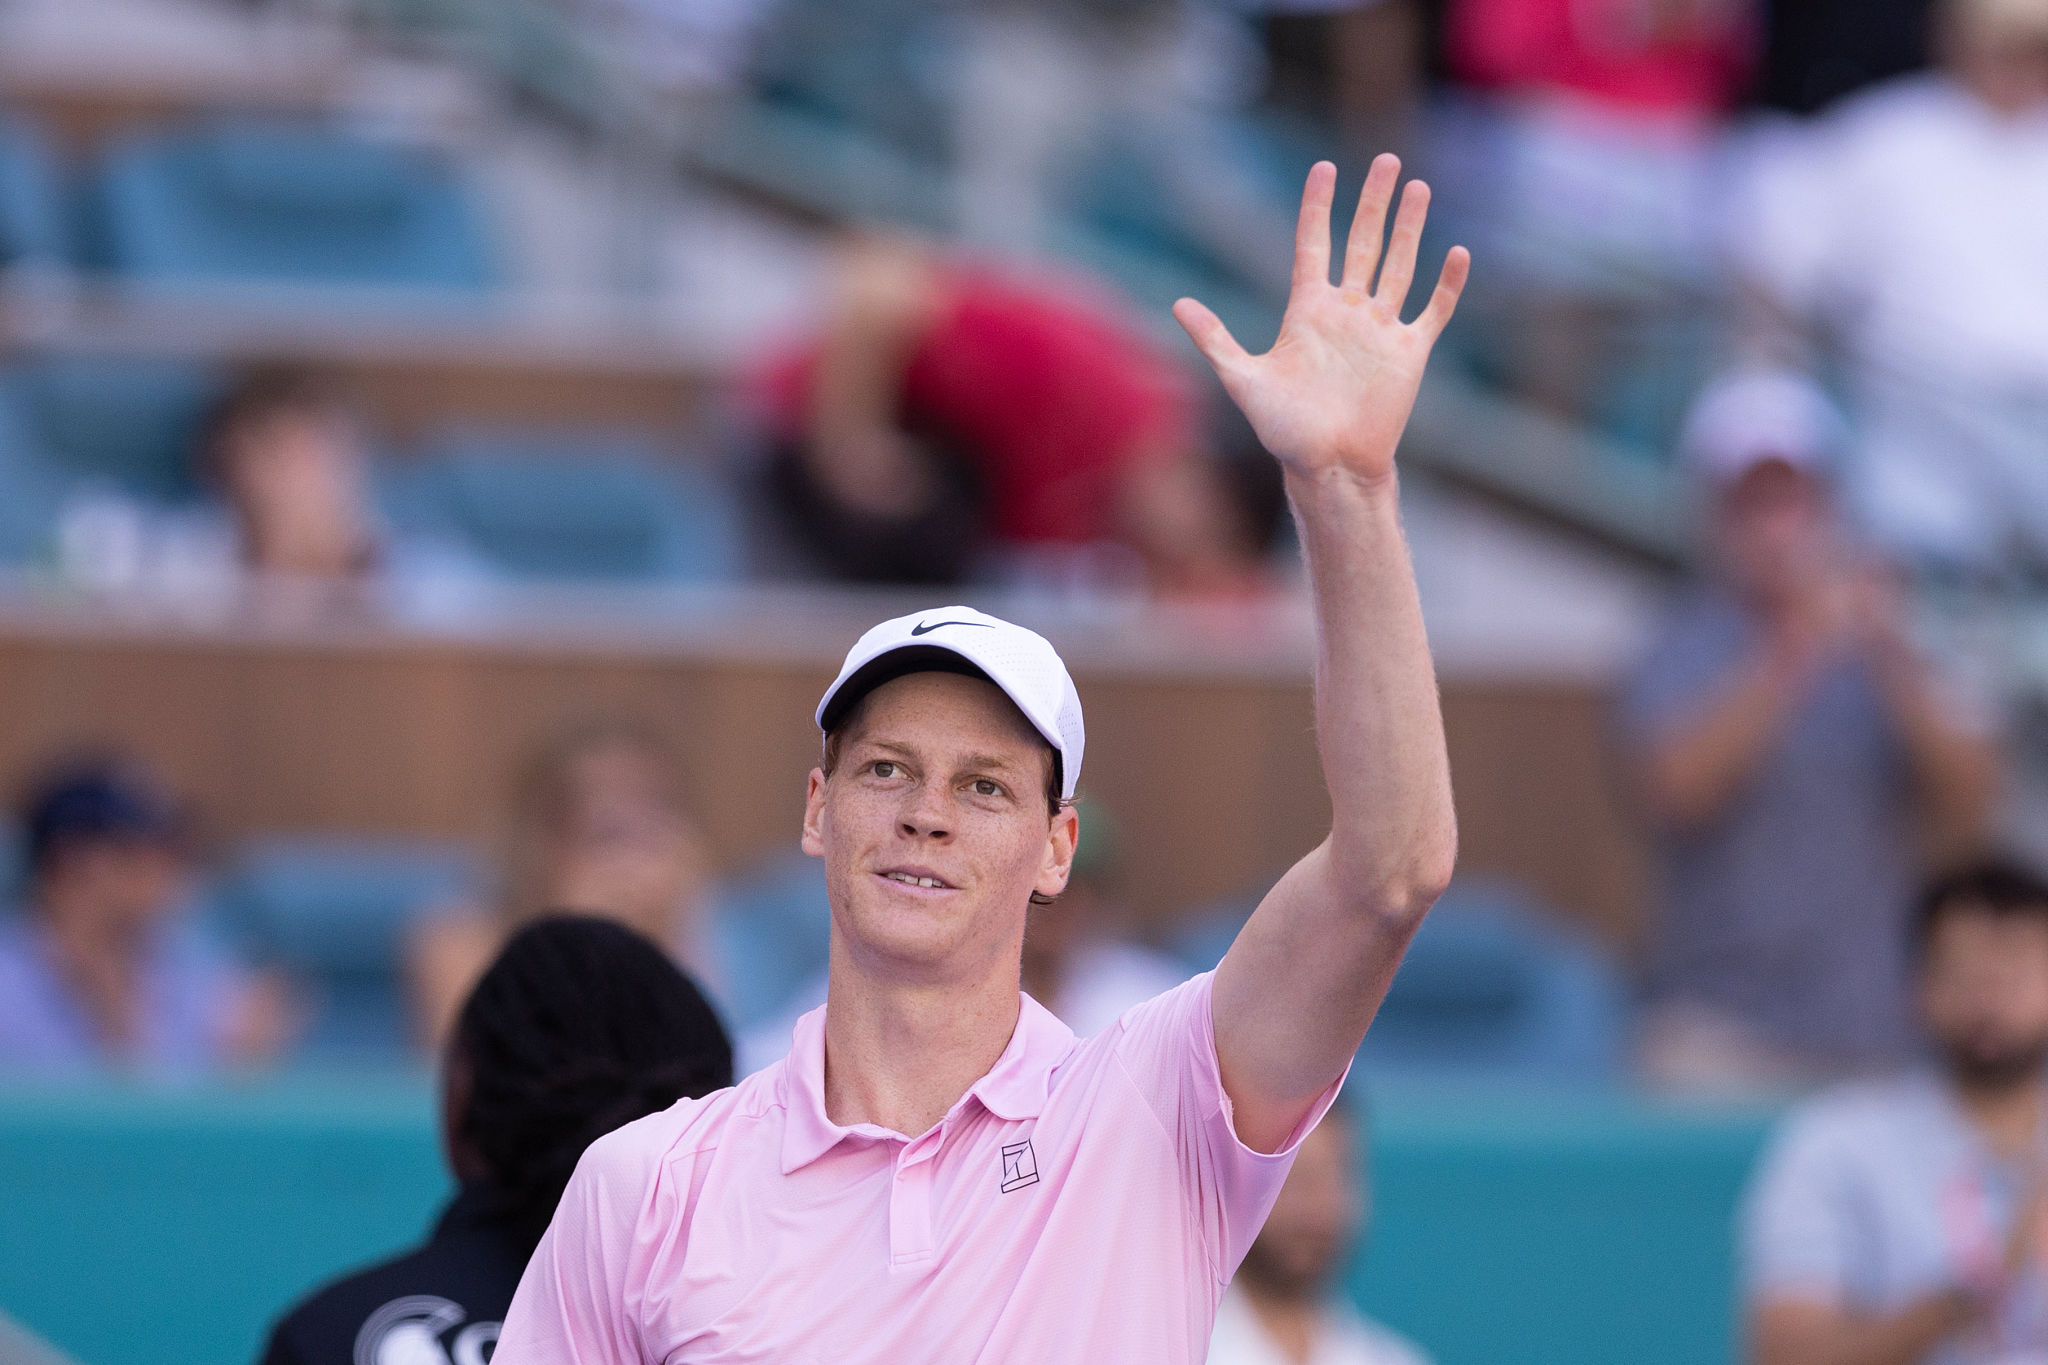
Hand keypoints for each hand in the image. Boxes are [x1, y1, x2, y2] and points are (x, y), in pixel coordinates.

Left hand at [1172, 156, 1468, 487]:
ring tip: (1418, 187)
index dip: (1318, 206)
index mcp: (1307, 310)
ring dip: (1409, 228)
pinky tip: (1457, 252)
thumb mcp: (1243, 380)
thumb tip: (1178, 303)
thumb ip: (1216, 340)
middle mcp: (1345, 312)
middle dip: (1374, 202)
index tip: (1325, 168)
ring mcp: (1379, 330)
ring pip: (1398, 265)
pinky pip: (1432, 311)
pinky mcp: (1409, 353)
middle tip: (1387, 160)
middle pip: (1362, 243)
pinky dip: (1446, 284)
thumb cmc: (1283, 430)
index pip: (1314, 244)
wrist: (1328, 466)